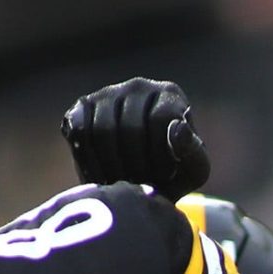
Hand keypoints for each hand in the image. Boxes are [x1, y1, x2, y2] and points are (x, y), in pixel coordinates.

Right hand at [61, 78, 208, 198]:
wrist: (140, 180)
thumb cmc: (172, 173)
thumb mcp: (192, 170)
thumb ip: (192, 152)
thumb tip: (178, 129)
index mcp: (169, 95)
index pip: (160, 119)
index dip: (160, 155)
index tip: (164, 177)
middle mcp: (138, 87)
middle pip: (130, 127)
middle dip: (135, 165)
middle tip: (139, 186)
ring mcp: (107, 93)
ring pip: (102, 131)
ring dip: (112, 166)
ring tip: (122, 185)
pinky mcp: (82, 107)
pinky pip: (80, 133)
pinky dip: (90, 162)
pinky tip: (102, 178)